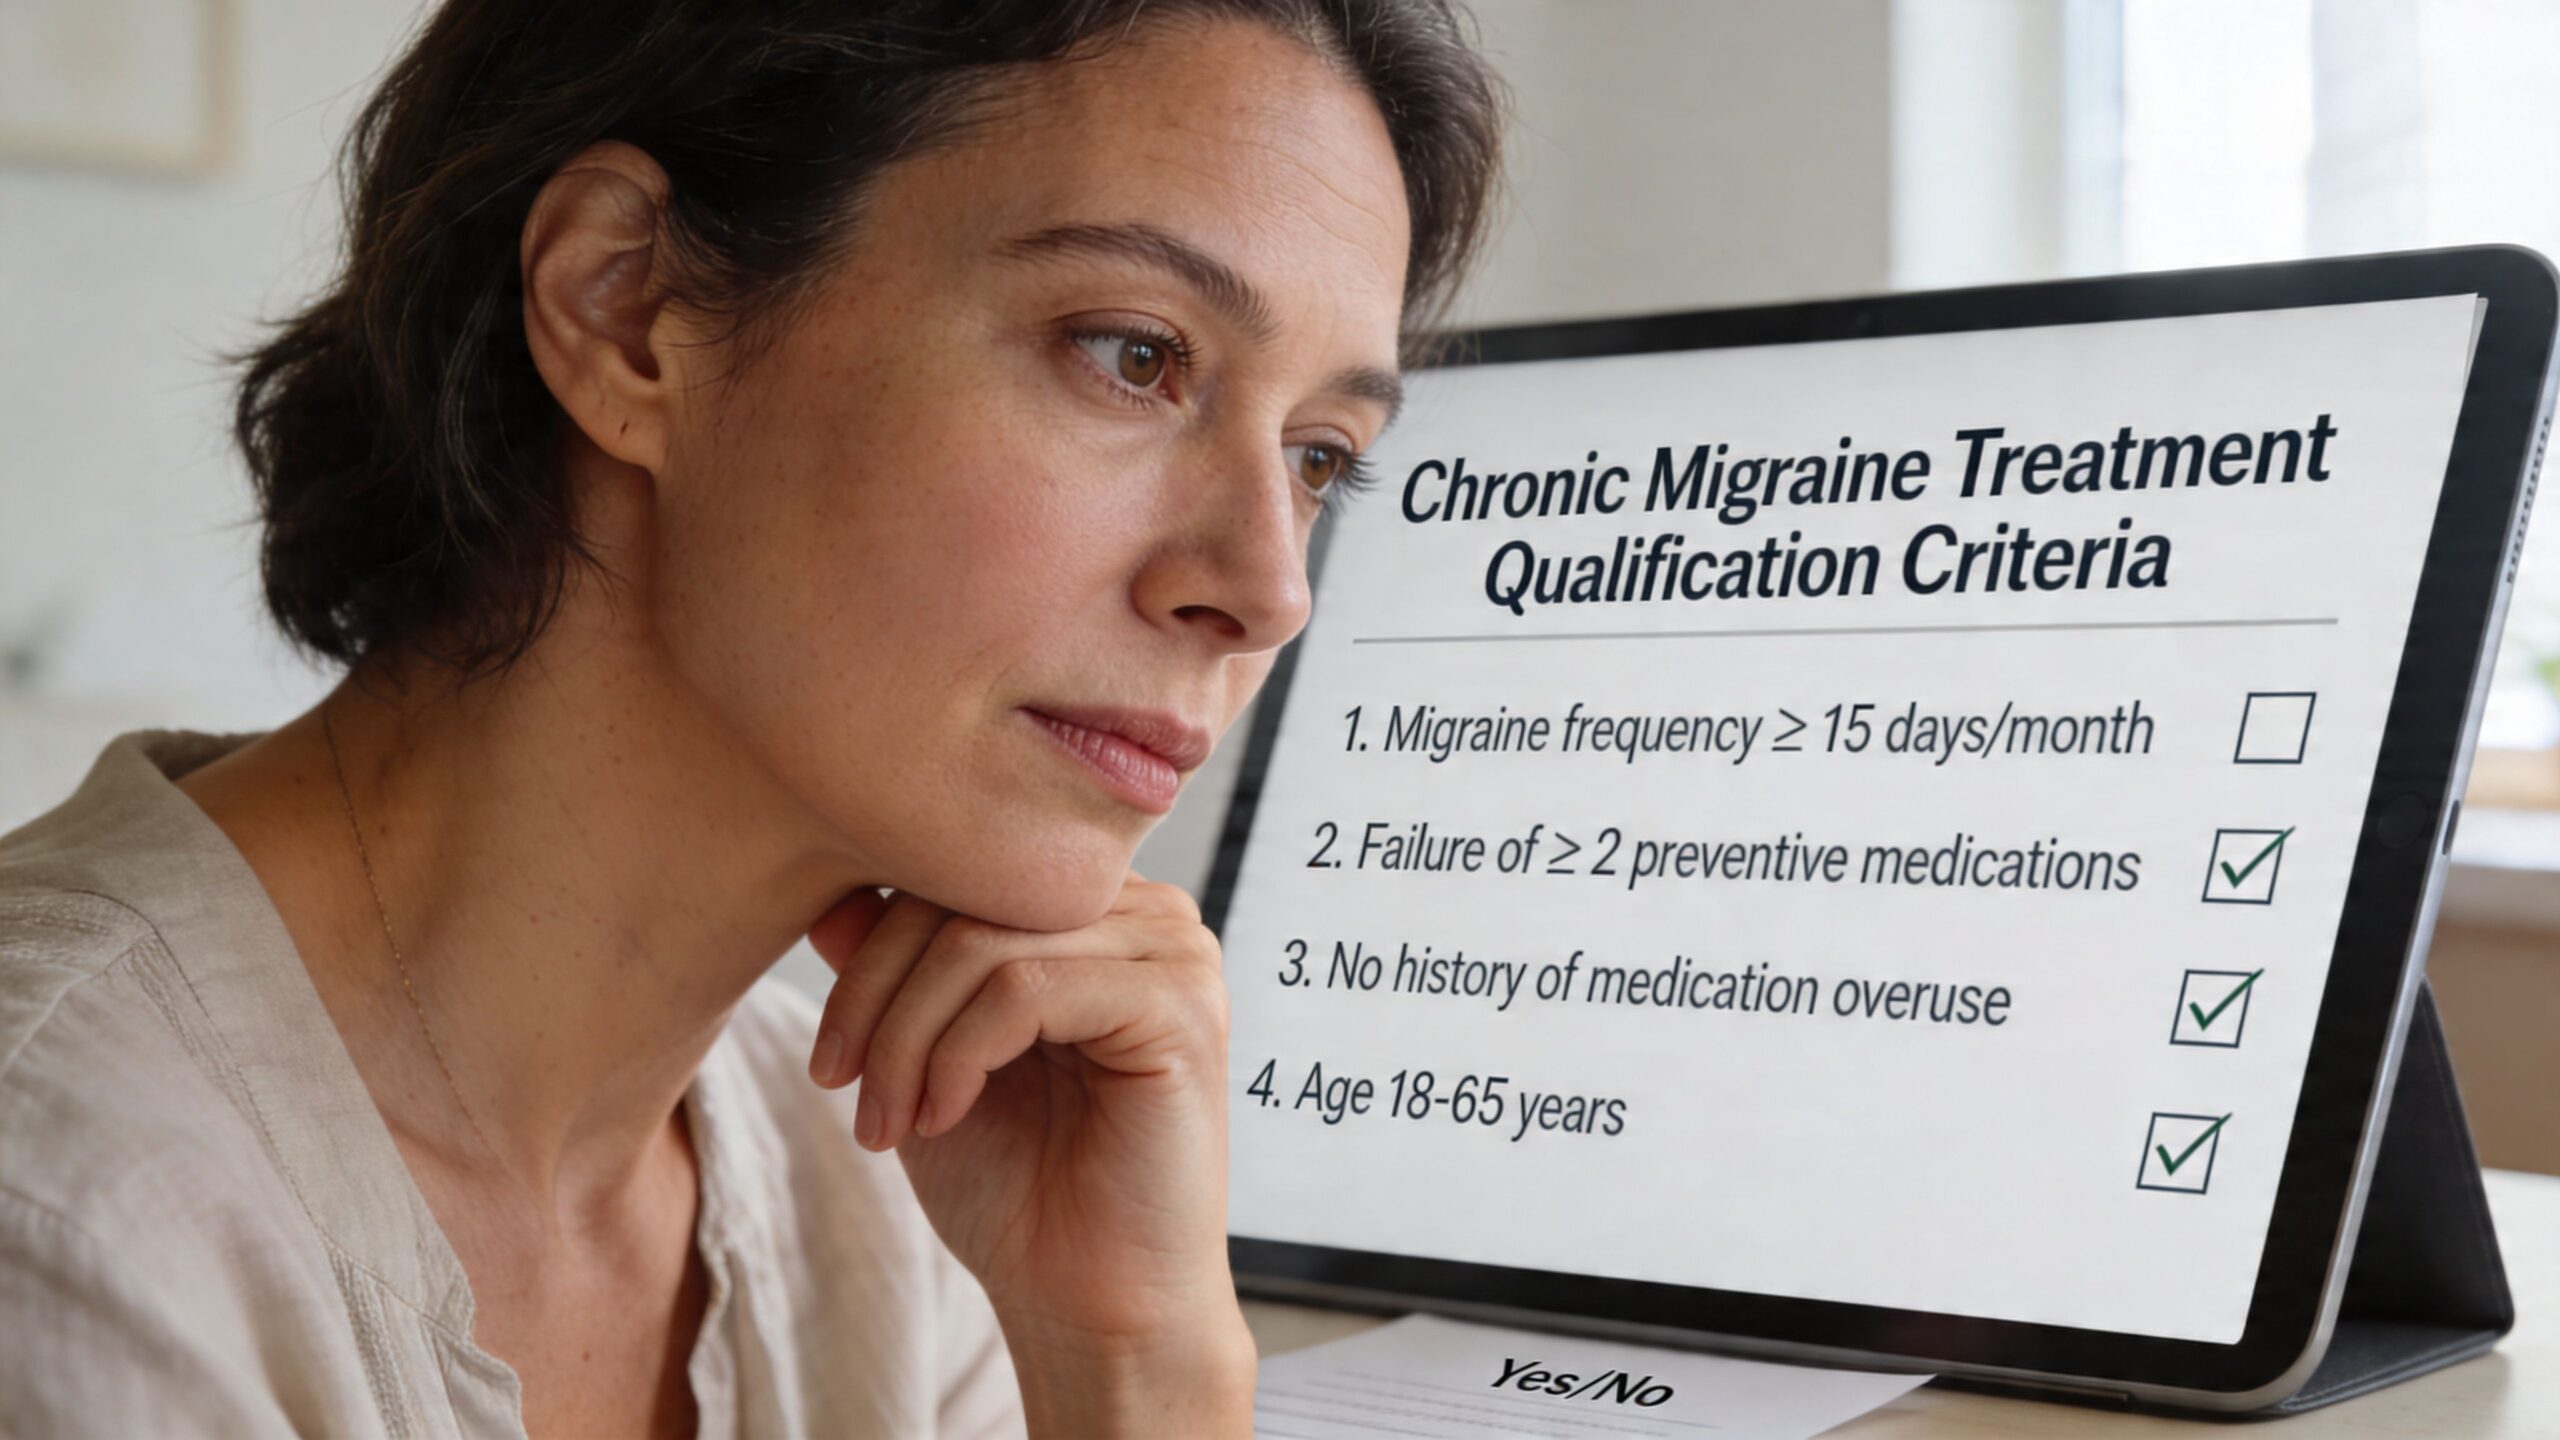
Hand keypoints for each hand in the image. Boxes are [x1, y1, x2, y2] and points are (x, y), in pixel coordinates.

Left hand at [804, 875, 1254, 1436]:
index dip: (868, 957)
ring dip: (907, 1040)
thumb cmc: (1020, 1190)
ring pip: (983, 944)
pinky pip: (1026, 991)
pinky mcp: (1180, 1007)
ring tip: (889, 1120)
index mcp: (1094, 911)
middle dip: (876, 999)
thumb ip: (895, 974)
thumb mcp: (927, 1062)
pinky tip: (946, 1117)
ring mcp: (1173, 952)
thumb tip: (835, 895)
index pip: (955, 871)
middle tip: (843, 1090)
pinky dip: (959, 1057)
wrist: (1092, 1306)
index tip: (828, 1062)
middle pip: (963, 896)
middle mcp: (1146, 912)